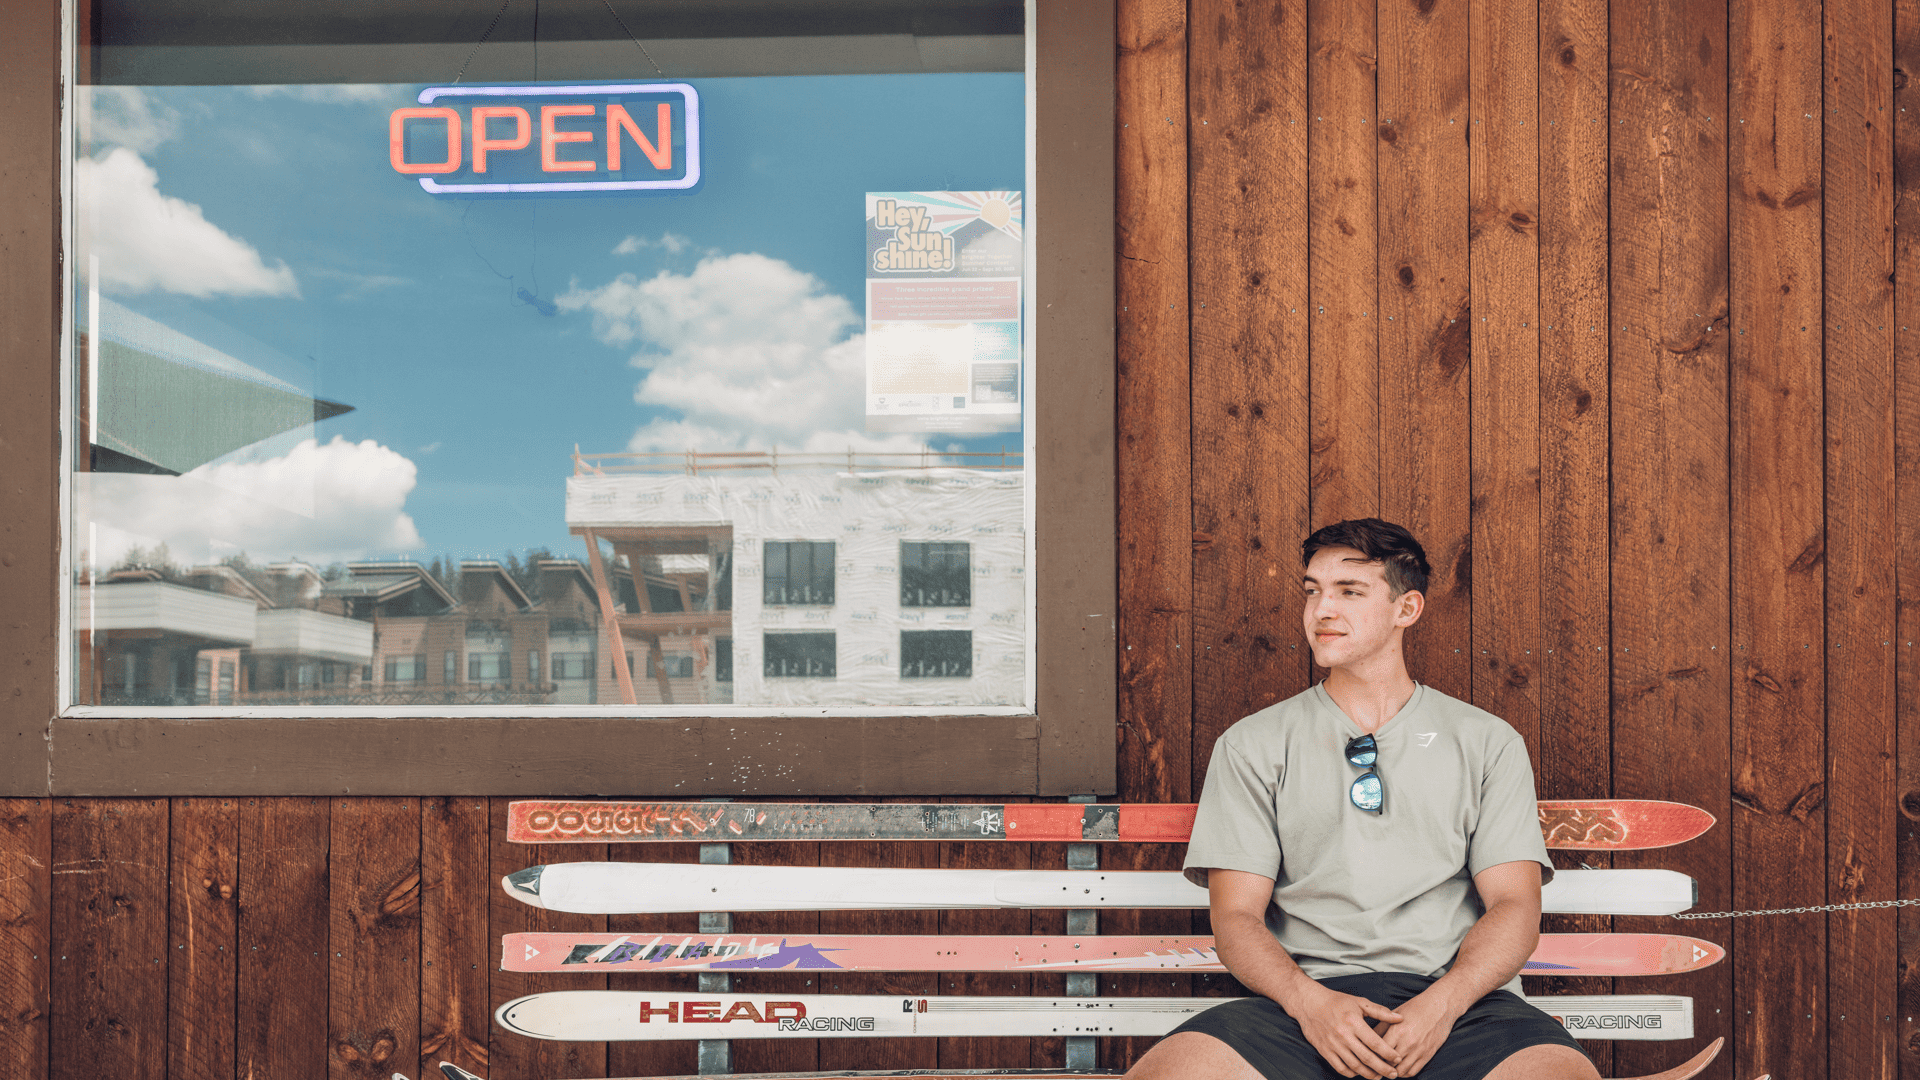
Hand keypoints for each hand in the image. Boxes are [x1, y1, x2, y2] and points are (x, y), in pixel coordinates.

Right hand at [1287, 985, 1405, 1078]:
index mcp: (1354, 1022)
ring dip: (1369, 1074)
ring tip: (1379, 1076)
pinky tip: (1360, 1072)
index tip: (1398, 1059)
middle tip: (1393, 1074)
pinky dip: (1352, 1073)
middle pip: (1367, 1058)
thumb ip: (1380, 1012)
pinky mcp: (1325, 1051)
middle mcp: (1344, 1035)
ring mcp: (1333, 1045)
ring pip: (1355, 1066)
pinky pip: (1341, 1068)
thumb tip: (1399, 1018)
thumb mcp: (1359, 1002)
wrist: (1309, 1003)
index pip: (1375, 1043)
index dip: (1389, 1054)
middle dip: (1383, 1069)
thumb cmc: (1336, 1002)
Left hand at [1370, 988, 1463, 1076]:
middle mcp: (1407, 1043)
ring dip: (1392, 1072)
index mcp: (1397, 1031)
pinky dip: (1405, 1073)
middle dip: (1380, 1065)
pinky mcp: (1427, 1055)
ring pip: (1400, 1071)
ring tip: (1387, 1068)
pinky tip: (1400, 1069)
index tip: (1368, 1056)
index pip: (1378, 1051)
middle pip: (1388, 1063)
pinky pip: (1413, 1072)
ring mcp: (1418, 1051)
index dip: (1372, 1055)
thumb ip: (1381, 1026)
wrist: (1440, 1006)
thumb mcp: (1395, 1013)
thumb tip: (1368, 1039)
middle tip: (1375, 1065)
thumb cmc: (1416, 1007)